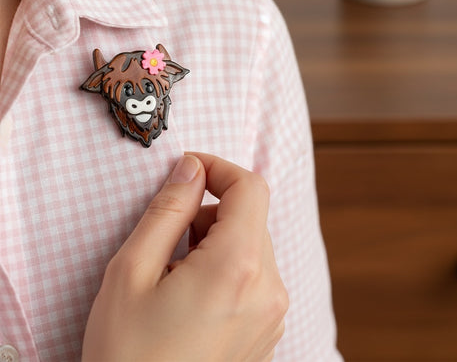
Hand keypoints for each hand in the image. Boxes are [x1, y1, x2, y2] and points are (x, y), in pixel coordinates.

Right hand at [81, 153, 288, 361]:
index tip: (189, 170)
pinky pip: (255, 276)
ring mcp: (273, 313)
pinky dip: (227, 268)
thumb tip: (191, 168)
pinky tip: (192, 299)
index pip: (251, 187)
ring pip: (252, 246)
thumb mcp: (132, 272)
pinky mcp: (267, 330)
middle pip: (250, 217)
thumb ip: (168, 210)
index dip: (220, 168)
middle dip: (210, 213)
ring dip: (216, 242)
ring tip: (176, 277)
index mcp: (238, 267)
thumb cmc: (127, 355)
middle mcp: (269, 288)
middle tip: (169, 240)